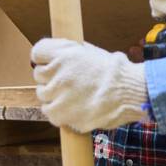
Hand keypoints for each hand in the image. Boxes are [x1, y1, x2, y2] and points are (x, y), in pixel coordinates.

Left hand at [31, 38, 148, 132]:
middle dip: (50, 77)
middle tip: (66, 82)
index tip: (48, 62)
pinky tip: (70, 108)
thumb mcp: (93, 52)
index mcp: (64, 54)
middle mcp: (57, 73)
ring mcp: (58, 95)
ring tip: (71, 96)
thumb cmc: (116, 72)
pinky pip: (49, 112)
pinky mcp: (61, 114)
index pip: (37, 52)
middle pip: (38, 74)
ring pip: (42, 94)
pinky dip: (57, 112)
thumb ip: (73, 52)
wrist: (128, 94)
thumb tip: (61, 53)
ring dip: (53, 95)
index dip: (43, 58)